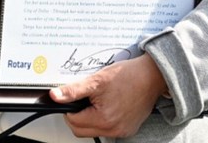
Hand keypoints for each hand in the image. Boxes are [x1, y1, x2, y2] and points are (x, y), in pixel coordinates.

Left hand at [49, 54, 167, 138]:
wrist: (152, 77)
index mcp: (103, 119)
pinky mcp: (128, 129)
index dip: (69, 108)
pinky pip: (107, 130)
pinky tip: (107, 105)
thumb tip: (55, 96)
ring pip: (93, 131)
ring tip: (97, 100)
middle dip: (77, 115)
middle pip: (81, 130)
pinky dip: (102, 120)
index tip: (74, 98)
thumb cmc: (128, 76)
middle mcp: (113, 129)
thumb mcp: (96, 80)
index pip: (73, 121)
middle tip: (84, 99)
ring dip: (89, 118)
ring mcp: (122, 131)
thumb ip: (73, 91)